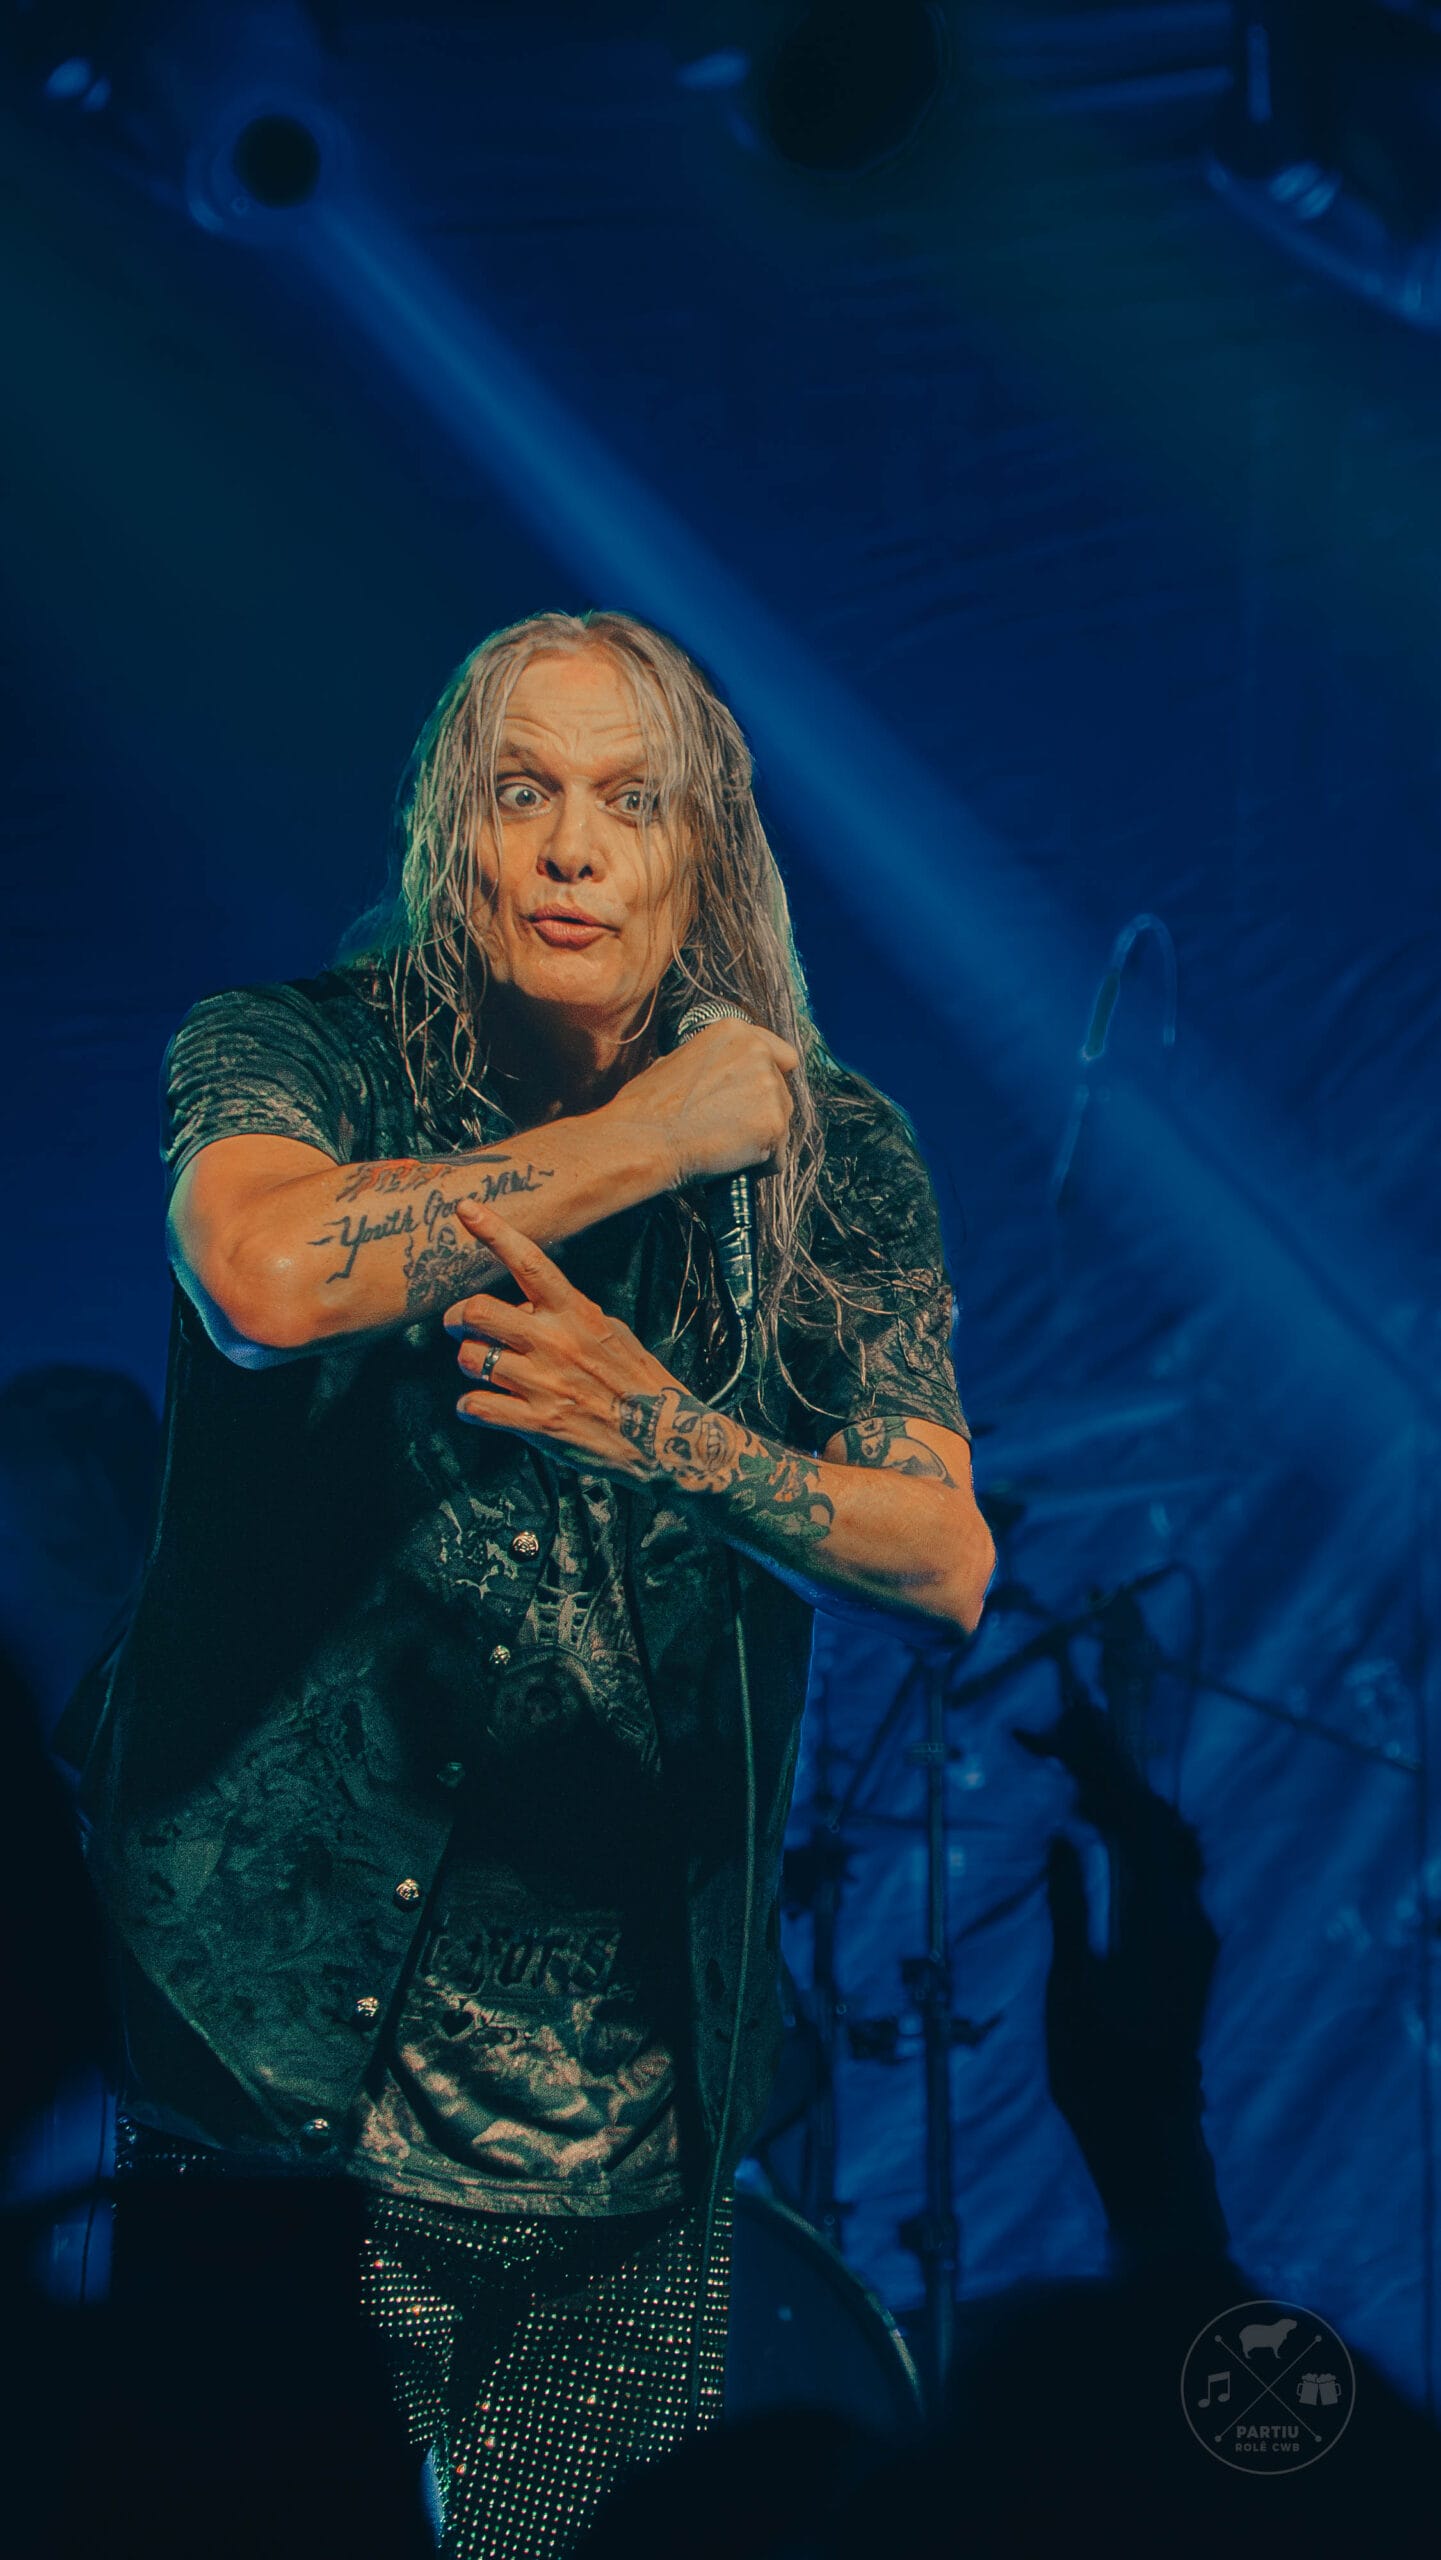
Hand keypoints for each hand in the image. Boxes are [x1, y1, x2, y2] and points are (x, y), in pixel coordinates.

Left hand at [444, 1202, 684, 1478]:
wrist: (663, 1435)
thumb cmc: (635, 1379)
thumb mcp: (609, 1331)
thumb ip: (566, 1315)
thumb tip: (524, 1309)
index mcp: (574, 1313)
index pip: (529, 1263)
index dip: (494, 1233)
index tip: (465, 1209)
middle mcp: (554, 1342)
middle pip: (477, 1311)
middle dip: (456, 1318)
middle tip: (458, 1326)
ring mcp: (543, 1383)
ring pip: (469, 1359)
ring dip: (468, 1363)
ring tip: (484, 1371)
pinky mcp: (536, 1423)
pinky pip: (475, 1406)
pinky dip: (470, 1406)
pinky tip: (482, 1406)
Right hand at [606, 1019, 798, 1187]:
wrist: (643, 1140)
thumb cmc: (647, 1108)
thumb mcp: (674, 1062)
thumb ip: (711, 1064)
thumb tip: (716, 1077)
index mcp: (734, 1032)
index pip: (781, 1055)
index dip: (772, 1080)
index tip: (759, 1099)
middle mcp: (758, 1053)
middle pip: (782, 1092)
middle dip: (762, 1114)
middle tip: (727, 1132)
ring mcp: (769, 1088)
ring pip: (782, 1123)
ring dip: (761, 1141)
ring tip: (723, 1148)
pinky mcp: (774, 1124)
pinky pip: (778, 1155)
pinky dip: (759, 1165)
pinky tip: (731, 1164)